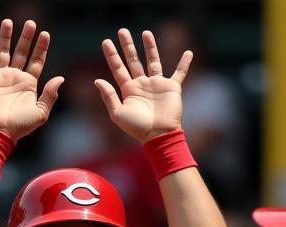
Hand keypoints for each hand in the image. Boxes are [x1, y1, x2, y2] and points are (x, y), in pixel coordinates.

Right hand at [0, 19, 63, 141]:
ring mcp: (1, 76)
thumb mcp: (40, 112)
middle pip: (22, 52)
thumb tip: (60, 78)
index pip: (36, 61)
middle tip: (31, 23)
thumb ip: (50, 95)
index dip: (41, 48)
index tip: (45, 34)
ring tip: (9, 21)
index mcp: (29, 84)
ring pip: (4, 51)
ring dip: (6, 36)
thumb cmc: (20, 125)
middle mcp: (15, 77)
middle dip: (26, 38)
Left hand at [95, 28, 190, 142]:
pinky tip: (188, 53)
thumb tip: (97, 80)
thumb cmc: (137, 128)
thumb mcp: (118, 114)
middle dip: (127, 46)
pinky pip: (180, 73)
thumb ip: (108, 97)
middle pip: (133, 61)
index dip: (112, 56)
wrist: (159, 135)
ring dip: (150, 47)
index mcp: (129, 91)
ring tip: (145, 32)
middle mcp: (142, 85)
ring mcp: (157, 85)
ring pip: (153, 61)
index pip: (118, 69)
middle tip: (122, 31)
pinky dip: (184, 63)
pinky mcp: (172, 87)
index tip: (106, 42)